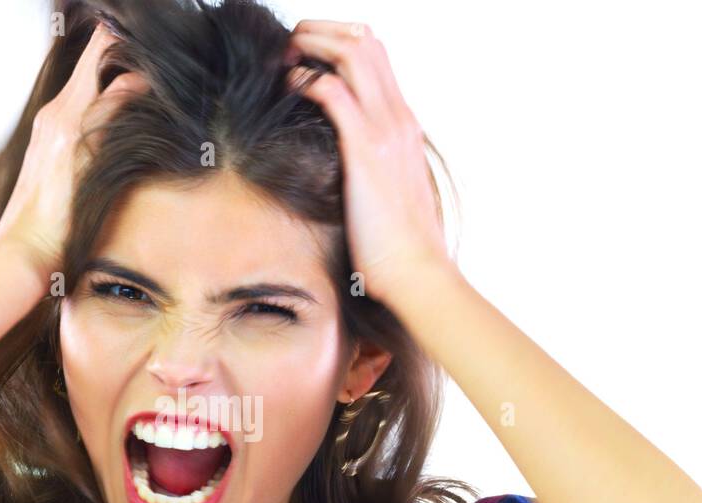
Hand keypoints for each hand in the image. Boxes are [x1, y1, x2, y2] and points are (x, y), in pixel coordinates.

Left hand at [0, 22, 148, 282]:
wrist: (27, 253)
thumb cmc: (58, 222)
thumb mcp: (94, 166)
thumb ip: (112, 115)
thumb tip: (136, 80)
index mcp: (66, 111)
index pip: (100, 46)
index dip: (128, 45)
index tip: (152, 62)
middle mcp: (54, 113)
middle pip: (96, 64)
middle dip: (125, 66)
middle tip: (154, 87)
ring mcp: (51, 129)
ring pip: (91, 89)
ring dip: (117, 90)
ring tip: (144, 108)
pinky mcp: (52, 147)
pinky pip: (82, 113)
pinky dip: (104, 112)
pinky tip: (120, 134)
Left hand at [286, 20, 455, 302]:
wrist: (416, 271)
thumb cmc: (396, 244)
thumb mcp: (386, 191)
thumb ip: (371, 166)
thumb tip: (342, 167)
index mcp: (404, 124)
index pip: (376, 55)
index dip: (338, 42)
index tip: (306, 56)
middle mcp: (398, 117)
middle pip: (364, 40)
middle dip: (322, 31)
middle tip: (289, 48)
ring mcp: (385, 130)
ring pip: (351, 53)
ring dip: (312, 45)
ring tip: (284, 58)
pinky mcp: (366, 150)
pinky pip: (333, 93)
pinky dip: (307, 80)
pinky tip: (289, 89)